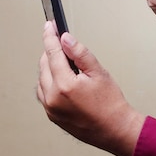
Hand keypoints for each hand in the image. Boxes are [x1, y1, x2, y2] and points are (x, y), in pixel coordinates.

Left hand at [36, 22, 144, 155]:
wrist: (114, 129)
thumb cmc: (111, 103)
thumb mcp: (99, 73)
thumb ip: (80, 54)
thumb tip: (66, 39)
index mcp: (65, 85)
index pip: (52, 53)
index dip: (50, 37)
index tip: (49, 26)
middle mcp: (53, 98)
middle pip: (44, 65)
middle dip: (50, 51)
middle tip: (60, 41)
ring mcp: (50, 108)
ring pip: (41, 79)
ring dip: (48, 67)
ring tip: (63, 61)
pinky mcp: (52, 115)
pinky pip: (43, 93)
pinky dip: (48, 81)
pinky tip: (60, 78)